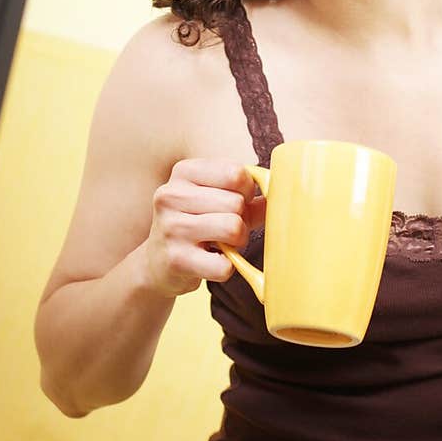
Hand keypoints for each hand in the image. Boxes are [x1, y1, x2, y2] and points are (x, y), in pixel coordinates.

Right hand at [142, 159, 265, 296]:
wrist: (157, 262)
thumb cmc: (196, 225)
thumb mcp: (216, 201)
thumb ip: (248, 194)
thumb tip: (284, 189)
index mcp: (183, 172)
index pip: (235, 173)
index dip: (247, 190)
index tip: (238, 201)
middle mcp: (171, 195)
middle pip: (236, 203)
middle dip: (241, 220)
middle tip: (225, 230)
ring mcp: (171, 227)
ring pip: (233, 229)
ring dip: (237, 242)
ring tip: (221, 244)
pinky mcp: (175, 259)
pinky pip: (224, 265)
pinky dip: (226, 268)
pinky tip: (210, 262)